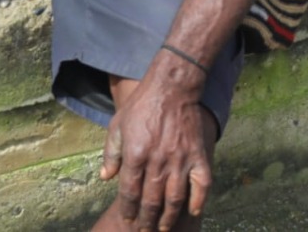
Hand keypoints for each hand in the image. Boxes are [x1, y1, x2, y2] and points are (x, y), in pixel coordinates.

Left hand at [100, 73, 212, 231]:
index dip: (129, 208)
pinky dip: (197, 202)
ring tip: (163, 229)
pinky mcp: (199, 157)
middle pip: (152, 200)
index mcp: (136, 154)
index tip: (128, 219)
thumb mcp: (117, 126)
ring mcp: (181, 160)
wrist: (171, 89)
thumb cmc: (141, 107)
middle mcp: (158, 161)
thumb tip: (106, 178)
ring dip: (169, 218)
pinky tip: (192, 212)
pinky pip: (201, 186)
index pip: (130, 191)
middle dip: (146, 219)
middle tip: (143, 231)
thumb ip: (111, 154)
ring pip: (175, 198)